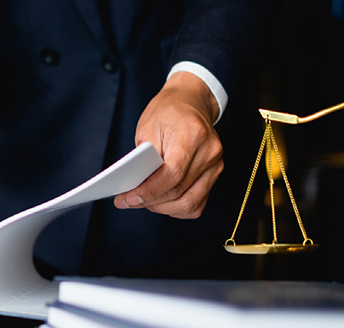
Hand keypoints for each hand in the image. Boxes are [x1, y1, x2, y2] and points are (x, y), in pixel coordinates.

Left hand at [114, 71, 222, 218]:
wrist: (190, 102)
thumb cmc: (167, 111)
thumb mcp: (147, 127)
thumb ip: (143, 158)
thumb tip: (134, 187)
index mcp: (192, 135)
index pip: (173, 173)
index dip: (149, 191)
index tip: (129, 199)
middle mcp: (209, 152)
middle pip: (179, 191)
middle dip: (150, 202)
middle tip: (128, 201)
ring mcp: (215, 165)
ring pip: (190, 203)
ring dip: (163, 208)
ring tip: (144, 202)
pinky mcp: (214, 174)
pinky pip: (197, 203)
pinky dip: (177, 208)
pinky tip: (162, 201)